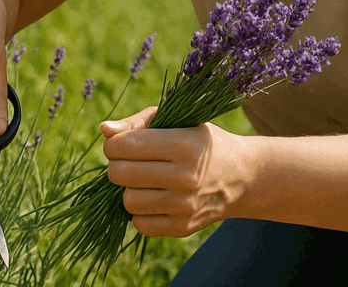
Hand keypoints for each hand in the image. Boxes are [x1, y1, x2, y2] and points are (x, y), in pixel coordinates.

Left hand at [101, 107, 254, 237]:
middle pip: (119, 174)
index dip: (114, 144)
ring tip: (143, 180)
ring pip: (127, 201)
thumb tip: (104, 129)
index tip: (122, 144)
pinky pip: (139, 224)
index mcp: (182, 144)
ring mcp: (185, 206)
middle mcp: (185, 177)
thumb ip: (138, 122)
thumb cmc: (200, 141)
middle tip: (130, 162)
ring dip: (129, 190)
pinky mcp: (183, 227)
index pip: (123, 146)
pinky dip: (140, 212)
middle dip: (117, 166)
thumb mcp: (177, 120)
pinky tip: (154, 199)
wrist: (242, 176)